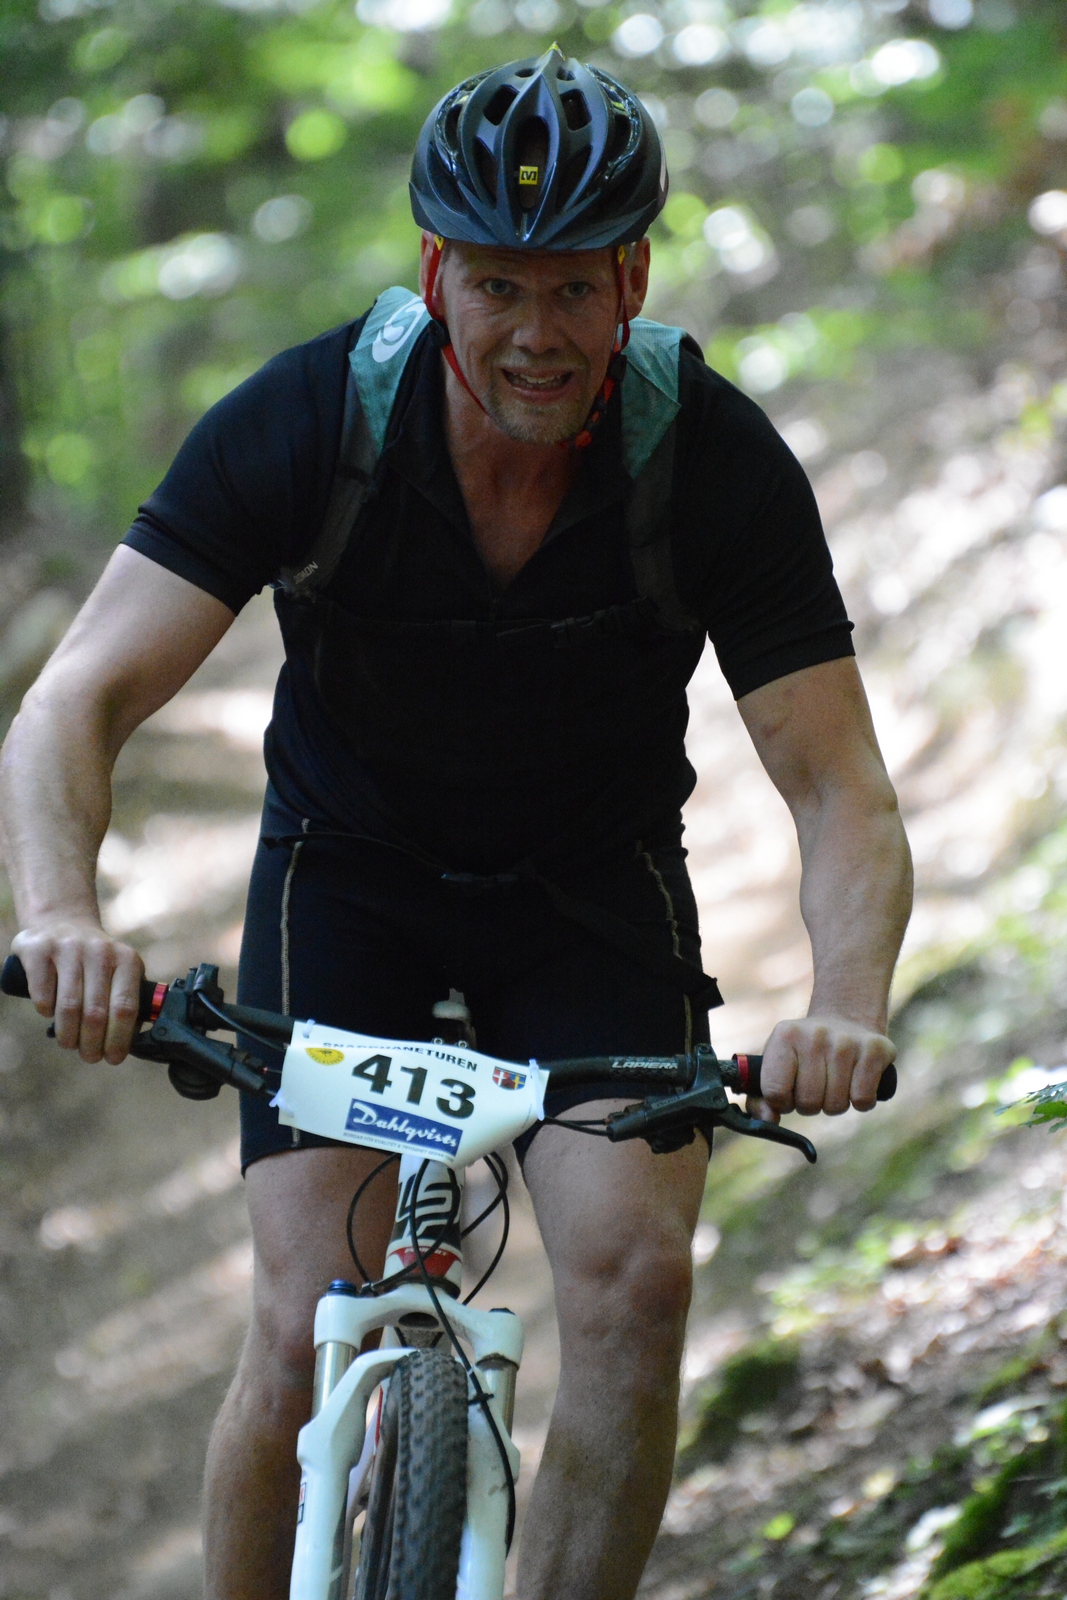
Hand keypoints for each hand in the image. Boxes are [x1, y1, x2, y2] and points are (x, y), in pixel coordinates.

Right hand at [12, 920, 144, 1064]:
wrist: (63, 922)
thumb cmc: (96, 962)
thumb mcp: (121, 972)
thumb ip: (130, 1001)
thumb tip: (130, 1044)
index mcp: (127, 959)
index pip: (126, 1008)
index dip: (119, 1040)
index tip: (114, 1059)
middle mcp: (100, 950)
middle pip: (96, 1013)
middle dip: (92, 1045)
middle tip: (90, 1057)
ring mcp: (68, 947)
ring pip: (69, 1007)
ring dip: (68, 1035)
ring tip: (70, 1043)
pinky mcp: (39, 949)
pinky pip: (42, 993)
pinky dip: (46, 1012)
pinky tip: (50, 1015)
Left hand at [754, 1015, 894, 1117]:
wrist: (847, 1020)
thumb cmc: (805, 1053)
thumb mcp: (777, 1064)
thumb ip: (763, 1097)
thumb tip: (769, 1120)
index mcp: (785, 1035)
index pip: (775, 1092)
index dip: (783, 1101)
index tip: (790, 1090)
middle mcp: (815, 1035)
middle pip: (808, 1103)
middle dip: (811, 1104)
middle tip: (816, 1084)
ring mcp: (847, 1041)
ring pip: (836, 1105)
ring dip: (835, 1103)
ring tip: (835, 1081)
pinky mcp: (876, 1049)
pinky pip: (863, 1101)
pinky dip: (860, 1101)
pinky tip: (856, 1081)